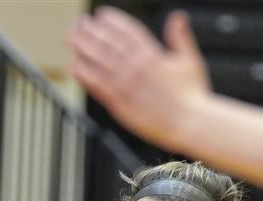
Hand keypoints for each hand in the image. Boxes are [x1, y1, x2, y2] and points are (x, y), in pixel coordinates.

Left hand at [69, 8, 209, 144]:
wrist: (189, 123)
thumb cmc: (192, 96)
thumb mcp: (190, 60)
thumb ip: (180, 38)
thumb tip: (177, 17)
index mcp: (153, 55)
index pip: (128, 31)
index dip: (112, 21)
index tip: (100, 14)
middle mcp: (136, 67)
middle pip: (108, 43)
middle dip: (91, 30)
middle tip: (78, 23)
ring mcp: (126, 85)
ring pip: (99, 61)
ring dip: (82, 47)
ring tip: (70, 38)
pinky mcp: (120, 103)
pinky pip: (97, 86)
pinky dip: (84, 75)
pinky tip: (73, 66)